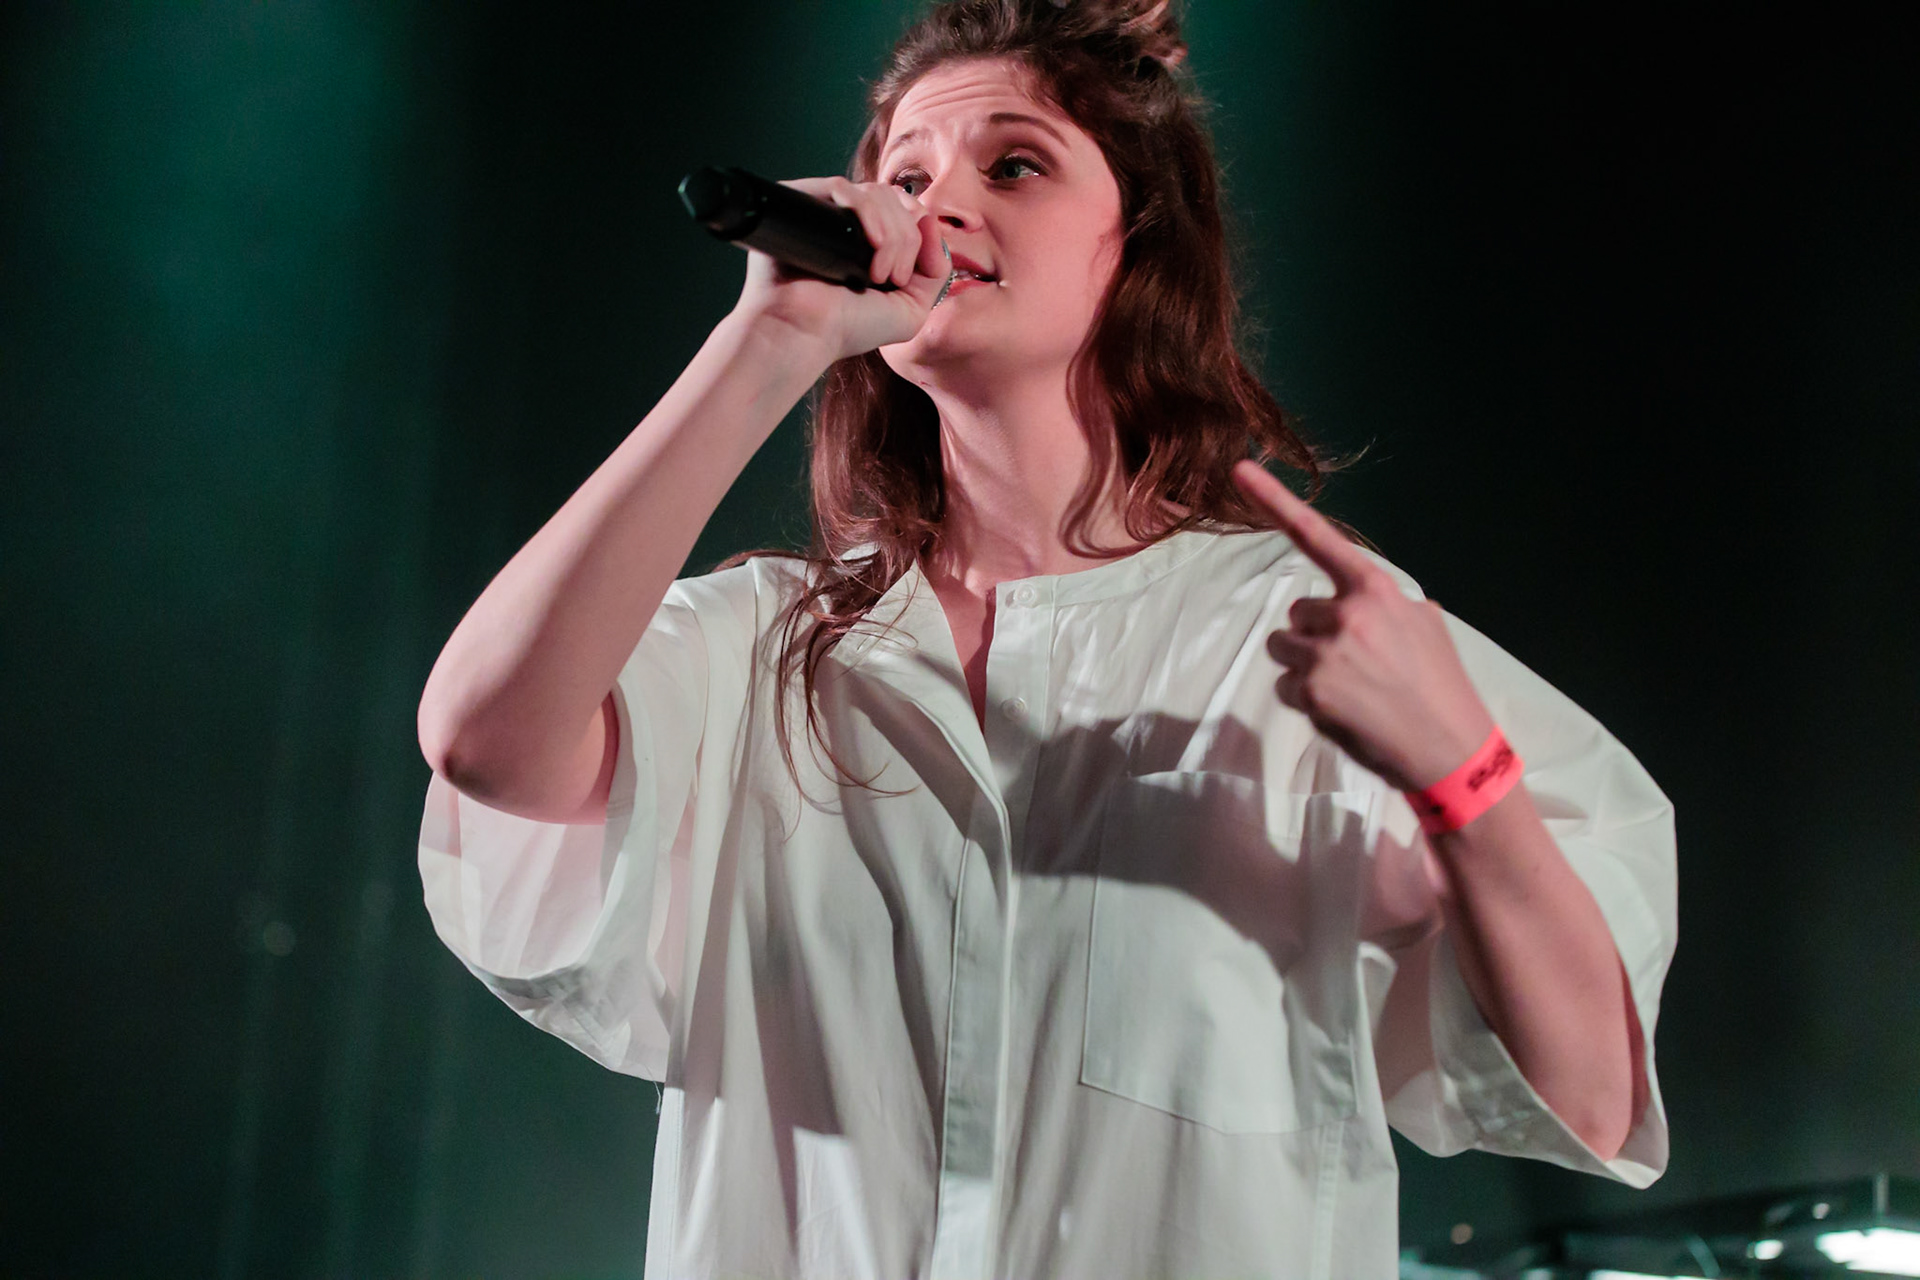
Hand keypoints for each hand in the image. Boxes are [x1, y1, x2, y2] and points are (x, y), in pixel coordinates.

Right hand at [731, 176, 950, 364]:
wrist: (803, 333)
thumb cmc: (849, 329)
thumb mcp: (912, 309)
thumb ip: (935, 268)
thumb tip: (930, 220)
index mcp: (872, 242)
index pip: (907, 210)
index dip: (919, 232)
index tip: (905, 275)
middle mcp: (849, 224)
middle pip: (896, 200)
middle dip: (907, 240)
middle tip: (891, 279)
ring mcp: (826, 212)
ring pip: (877, 192)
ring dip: (892, 234)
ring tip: (876, 274)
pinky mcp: (802, 202)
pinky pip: (844, 187)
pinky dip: (868, 214)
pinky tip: (871, 247)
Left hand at [1230, 460, 1495, 790]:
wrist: (1451, 750)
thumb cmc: (1441, 688)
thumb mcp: (1428, 627)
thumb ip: (1389, 605)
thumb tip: (1371, 605)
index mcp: (1376, 591)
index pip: (1319, 537)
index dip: (1275, 501)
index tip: (1240, 470)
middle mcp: (1347, 614)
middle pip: (1297, 613)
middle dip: (1316, 635)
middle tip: (1358, 666)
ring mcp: (1326, 654)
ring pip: (1285, 649)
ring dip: (1306, 667)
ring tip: (1351, 689)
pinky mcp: (1312, 692)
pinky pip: (1286, 687)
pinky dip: (1307, 701)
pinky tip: (1344, 712)